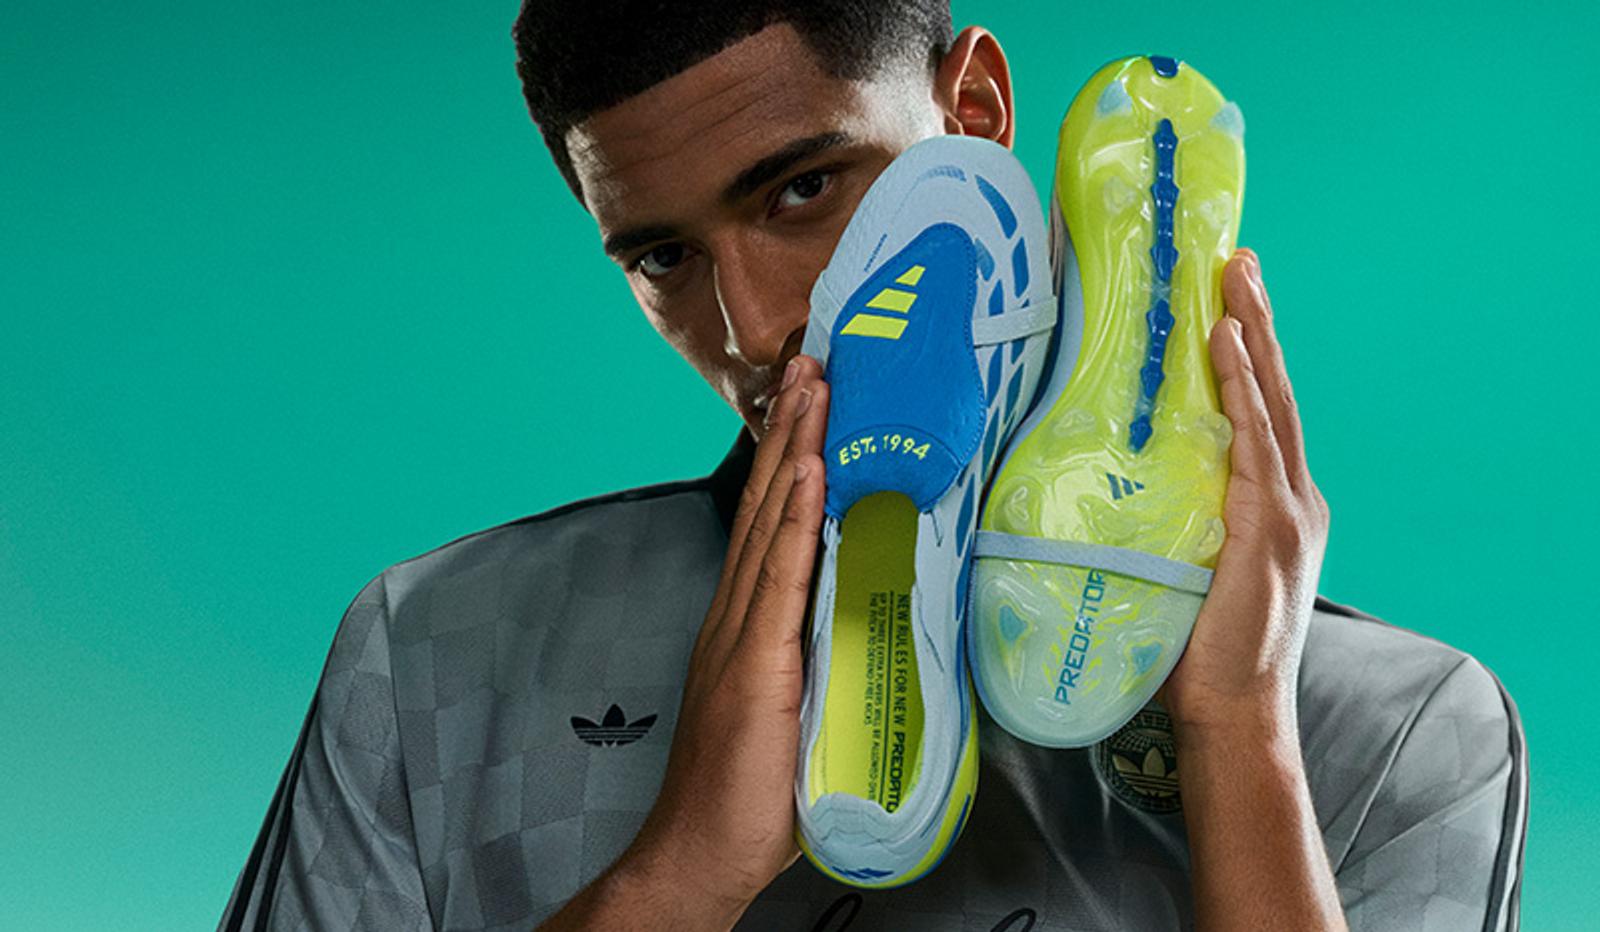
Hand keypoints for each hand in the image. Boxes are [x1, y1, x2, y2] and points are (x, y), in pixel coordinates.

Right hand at [612, 355, 829, 926]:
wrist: (701, 851)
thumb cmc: (751, 795)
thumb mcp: (797, 711)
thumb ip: (824, 664)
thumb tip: (877, 632)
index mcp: (746, 624)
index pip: (771, 523)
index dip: (789, 460)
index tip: (810, 403)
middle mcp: (737, 614)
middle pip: (768, 504)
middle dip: (792, 431)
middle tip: (815, 362)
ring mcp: (743, 634)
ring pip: (773, 523)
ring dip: (796, 451)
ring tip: (816, 387)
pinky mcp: (758, 663)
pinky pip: (781, 576)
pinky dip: (795, 518)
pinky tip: (807, 471)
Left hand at [1158, 248, 1330, 736]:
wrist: (1234, 710)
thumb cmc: (1197, 650)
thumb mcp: (1182, 566)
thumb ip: (1166, 521)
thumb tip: (1101, 488)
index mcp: (1275, 504)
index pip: (1261, 410)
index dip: (1248, 351)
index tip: (1229, 296)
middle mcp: (1293, 496)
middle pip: (1273, 390)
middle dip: (1255, 320)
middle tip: (1235, 259)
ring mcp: (1288, 510)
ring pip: (1270, 402)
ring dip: (1250, 334)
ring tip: (1232, 277)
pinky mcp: (1269, 528)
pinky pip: (1254, 442)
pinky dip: (1241, 389)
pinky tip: (1225, 344)